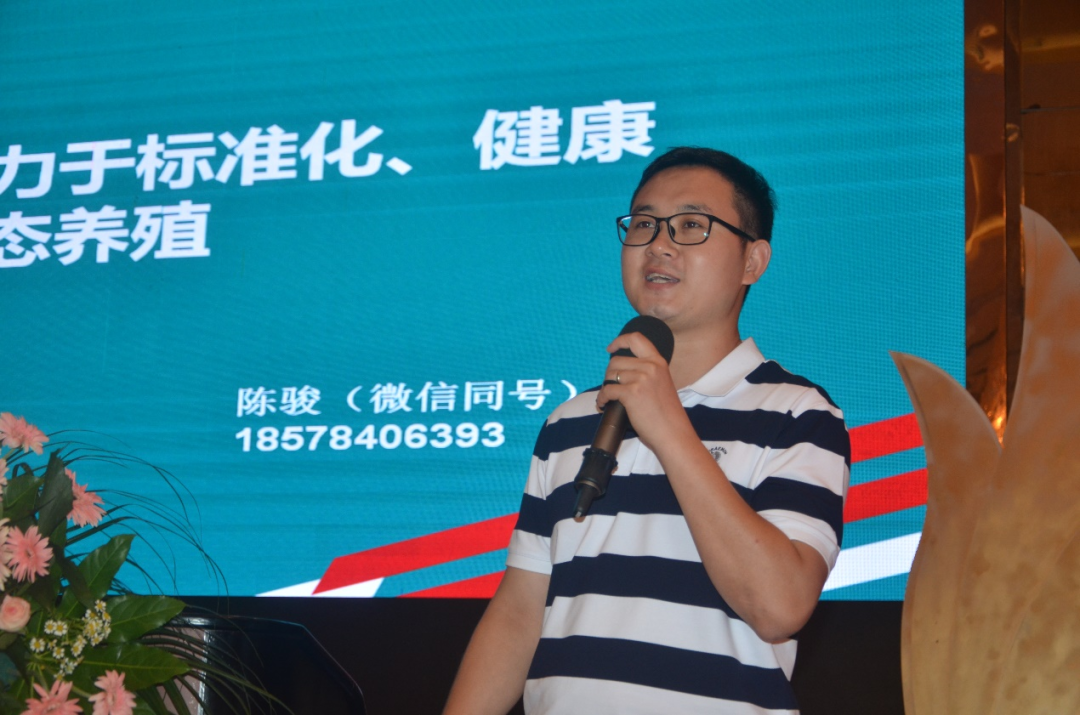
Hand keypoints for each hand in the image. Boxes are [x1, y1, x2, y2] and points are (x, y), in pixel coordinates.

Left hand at [596, 331, 691, 451]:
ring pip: (610, 375)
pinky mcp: (632, 393)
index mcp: (658, 362)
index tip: (611, 349)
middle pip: (616, 360)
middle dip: (609, 374)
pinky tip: (603, 404)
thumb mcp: (661, 383)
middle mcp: (650, 366)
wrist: (673, 433)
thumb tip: (622, 371)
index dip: (619, 341)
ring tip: (606, 398)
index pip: (636, 339)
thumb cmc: (667, 414)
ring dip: (604, 387)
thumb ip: (647, 373)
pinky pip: (607, 390)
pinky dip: (601, 398)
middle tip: (610, 386)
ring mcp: (641, 379)